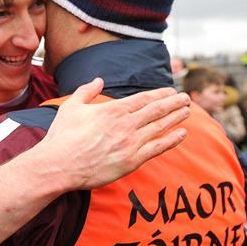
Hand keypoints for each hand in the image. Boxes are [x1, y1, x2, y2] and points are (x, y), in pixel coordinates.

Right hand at [39, 78, 189, 190]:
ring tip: (188, 112)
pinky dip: (171, 140)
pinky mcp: (131, 161)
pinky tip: (182, 133)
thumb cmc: (62, 137)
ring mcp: (130, 143)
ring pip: (160, 127)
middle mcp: (125, 125)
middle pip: (156, 110)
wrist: (58, 165)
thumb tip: (98, 80)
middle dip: (174, 103)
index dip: (160, 94)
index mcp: (112, 110)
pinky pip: (157, 148)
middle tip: (186, 98)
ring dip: (176, 118)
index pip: (143, 99)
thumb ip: (86, 91)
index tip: (171, 91)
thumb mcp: (71, 107)